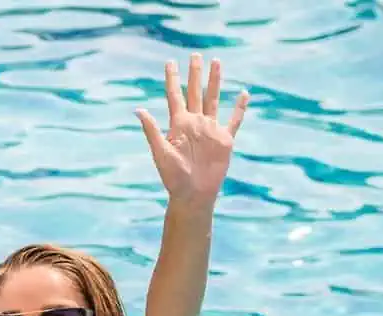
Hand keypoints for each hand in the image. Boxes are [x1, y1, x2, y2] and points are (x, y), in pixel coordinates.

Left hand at [136, 54, 248, 207]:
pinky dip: (239, 108)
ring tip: (216, 63)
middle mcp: (194, 123)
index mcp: (178, 125)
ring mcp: (210, 130)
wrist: (192, 194)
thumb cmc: (173, 177)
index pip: (174, 96)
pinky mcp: (225, 140)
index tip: (170, 62)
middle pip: (195, 92)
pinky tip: (244, 94)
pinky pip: (234, 120)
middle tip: (195, 55)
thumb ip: (152, 130)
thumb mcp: (160, 152)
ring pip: (213, 99)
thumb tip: (138, 109)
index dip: (172, 79)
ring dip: (215, 82)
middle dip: (195, 74)